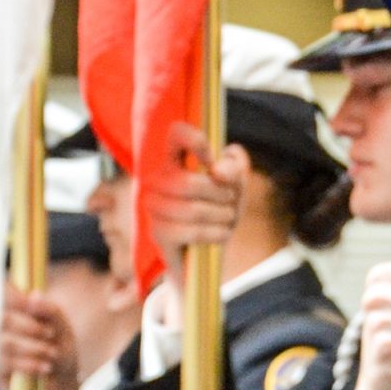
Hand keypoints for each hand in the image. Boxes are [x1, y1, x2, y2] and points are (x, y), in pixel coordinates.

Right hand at [0, 287, 80, 389]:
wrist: (60, 385)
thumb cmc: (59, 349)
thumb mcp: (62, 328)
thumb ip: (50, 311)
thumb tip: (33, 296)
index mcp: (12, 312)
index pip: (0, 295)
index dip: (10, 296)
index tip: (28, 302)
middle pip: (0, 319)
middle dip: (29, 327)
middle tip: (51, 335)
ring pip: (3, 343)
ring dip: (32, 347)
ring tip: (53, 353)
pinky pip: (3, 364)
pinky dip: (28, 364)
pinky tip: (45, 367)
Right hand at [144, 122, 245, 320]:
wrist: (209, 255)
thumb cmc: (221, 212)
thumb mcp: (236, 187)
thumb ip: (234, 169)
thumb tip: (218, 170)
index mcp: (175, 160)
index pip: (176, 134)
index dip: (196, 142)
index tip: (211, 160)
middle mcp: (157, 180)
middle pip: (190, 182)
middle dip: (222, 196)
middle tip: (231, 203)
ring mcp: (154, 208)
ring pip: (193, 209)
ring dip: (223, 216)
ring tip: (227, 220)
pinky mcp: (158, 233)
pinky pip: (191, 231)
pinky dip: (216, 234)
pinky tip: (221, 234)